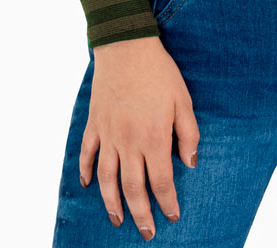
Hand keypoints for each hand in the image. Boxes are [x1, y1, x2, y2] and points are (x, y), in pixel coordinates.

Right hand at [79, 36, 200, 239]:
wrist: (126, 47)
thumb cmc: (159, 72)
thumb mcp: (183, 100)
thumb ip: (188, 134)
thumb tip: (190, 164)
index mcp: (153, 138)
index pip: (161, 182)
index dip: (167, 203)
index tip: (173, 216)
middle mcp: (128, 143)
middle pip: (133, 189)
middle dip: (141, 214)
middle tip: (146, 232)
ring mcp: (108, 135)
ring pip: (107, 179)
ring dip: (112, 204)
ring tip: (118, 220)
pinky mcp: (94, 124)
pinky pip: (87, 154)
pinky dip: (86, 172)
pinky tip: (89, 185)